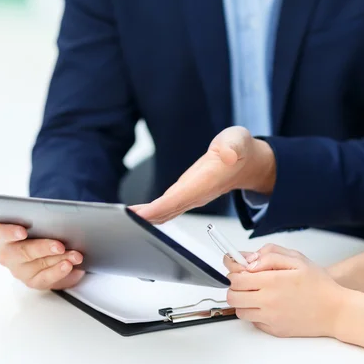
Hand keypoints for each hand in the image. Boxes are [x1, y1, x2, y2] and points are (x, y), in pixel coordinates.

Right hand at [0, 223, 85, 289]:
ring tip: (75, 256)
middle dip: (43, 248)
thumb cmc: (42, 232)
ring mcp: (19, 270)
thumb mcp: (42, 224)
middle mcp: (8, 254)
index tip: (23, 232)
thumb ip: (44, 222)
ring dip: (59, 259)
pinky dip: (59, 272)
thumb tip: (61, 221)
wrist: (52, 251)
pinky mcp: (32, 281)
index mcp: (4, 236)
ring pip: (37, 265)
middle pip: (21, 251)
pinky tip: (69, 266)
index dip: (9, 232)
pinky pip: (45, 278)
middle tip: (60, 246)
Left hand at [132, 126, 275, 223]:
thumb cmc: (240, 150)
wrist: (246, 163)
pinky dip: (149, 214)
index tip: (138, 215)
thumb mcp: (238, 141)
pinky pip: (165, 209)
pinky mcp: (184, 196)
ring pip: (164, 214)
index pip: (178, 199)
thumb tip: (229, 154)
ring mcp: (189, 198)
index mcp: (205, 183)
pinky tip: (135, 215)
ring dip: (143, 219)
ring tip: (119, 220)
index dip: (157, 209)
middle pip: (166, 212)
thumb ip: (234, 146)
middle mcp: (195, 195)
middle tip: (117, 222)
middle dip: (143, 220)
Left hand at [224, 244, 349, 337]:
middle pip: (233, 296)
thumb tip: (249, 260)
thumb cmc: (319, 284)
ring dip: (243, 300)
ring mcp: (270, 318)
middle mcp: (268, 301)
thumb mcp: (297, 259)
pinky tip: (267, 305)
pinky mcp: (274, 330)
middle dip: (235, 286)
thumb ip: (270, 255)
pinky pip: (253, 321)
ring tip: (256, 293)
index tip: (237, 267)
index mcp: (272, 280)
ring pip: (239, 310)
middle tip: (245, 280)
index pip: (236, 278)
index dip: (234, 271)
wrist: (336, 310)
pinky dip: (255, 313)